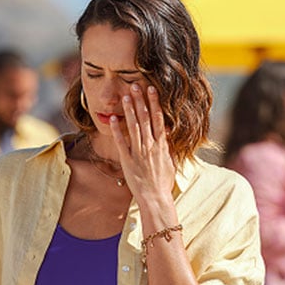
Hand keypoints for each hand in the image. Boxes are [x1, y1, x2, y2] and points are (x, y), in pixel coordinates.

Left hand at [111, 84, 175, 199]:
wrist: (155, 198)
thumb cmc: (163, 182)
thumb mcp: (170, 161)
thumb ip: (167, 146)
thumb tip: (166, 133)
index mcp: (162, 145)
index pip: (158, 119)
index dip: (155, 103)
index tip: (152, 89)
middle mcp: (150, 146)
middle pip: (145, 118)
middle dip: (140, 101)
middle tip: (135, 85)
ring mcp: (138, 152)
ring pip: (134, 127)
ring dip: (129, 110)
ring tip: (125, 96)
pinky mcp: (127, 160)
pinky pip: (121, 142)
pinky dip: (117, 130)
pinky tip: (113, 118)